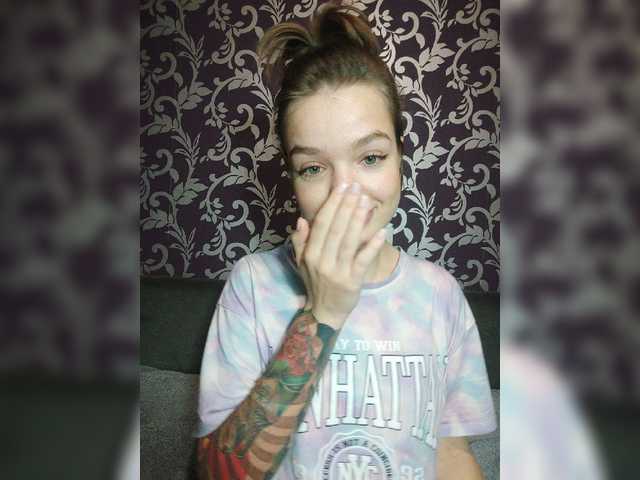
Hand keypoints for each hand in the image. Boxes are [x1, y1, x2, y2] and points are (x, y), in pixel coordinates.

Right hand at [289, 182, 386, 329]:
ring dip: (358, 219)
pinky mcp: (352, 282)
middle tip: (356, 187)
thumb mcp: (301, 262)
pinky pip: (363, 260)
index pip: (322, 223)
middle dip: (347, 206)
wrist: (324, 312)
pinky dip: (372, 245)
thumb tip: (300, 220)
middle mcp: (322, 261)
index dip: (332, 204)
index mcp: (310, 253)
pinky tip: (382, 232)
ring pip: (349, 241)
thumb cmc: (315, 283)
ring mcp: (337, 271)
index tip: (342, 187)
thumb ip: (300, 241)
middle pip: (336, 228)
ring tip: (366, 201)